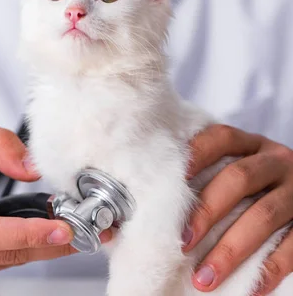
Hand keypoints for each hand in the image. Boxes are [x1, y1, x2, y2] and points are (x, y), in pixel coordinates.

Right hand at [0, 119, 77, 286]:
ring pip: (4, 263)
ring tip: (73, 225)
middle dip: (51, 242)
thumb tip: (32, 167)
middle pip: (2, 254)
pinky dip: (22, 249)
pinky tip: (40, 233)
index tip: (63, 229)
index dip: (25, 235)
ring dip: (41, 246)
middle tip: (92, 228)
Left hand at [182, 124, 292, 293]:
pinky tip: (251, 288)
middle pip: (239, 178)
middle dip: (207, 211)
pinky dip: (271, 268)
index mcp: (251, 145)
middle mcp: (276, 162)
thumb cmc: (250, 189)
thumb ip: (200, 180)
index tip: (171, 180)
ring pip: (263, 216)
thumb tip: (143, 210)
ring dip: (231, 250)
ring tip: (205, 277)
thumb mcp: (233, 171)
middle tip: (183, 241)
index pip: (221, 139)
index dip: (196, 154)